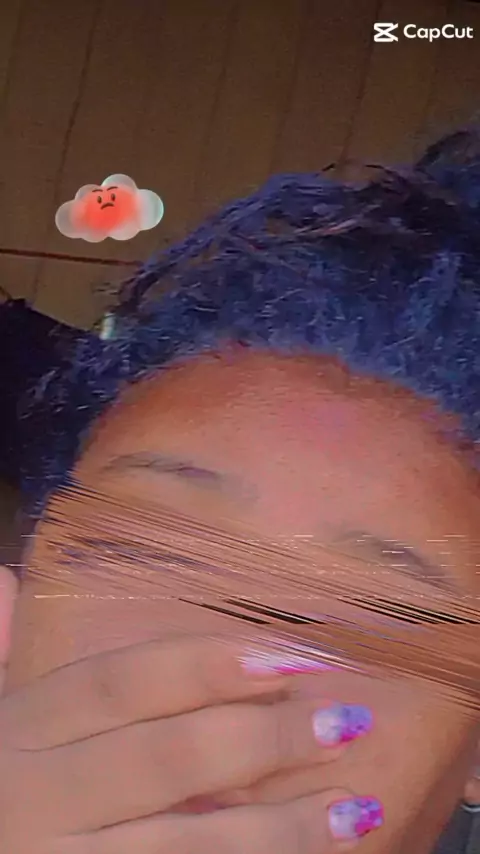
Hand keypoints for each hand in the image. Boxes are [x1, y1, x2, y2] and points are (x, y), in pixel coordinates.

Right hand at [0, 635, 382, 851]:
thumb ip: (2, 653)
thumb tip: (5, 578)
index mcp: (21, 727)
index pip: (123, 682)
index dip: (209, 665)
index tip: (292, 657)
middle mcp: (36, 795)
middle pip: (167, 757)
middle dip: (263, 741)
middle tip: (345, 722)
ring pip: (186, 846)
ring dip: (279, 829)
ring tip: (354, 808)